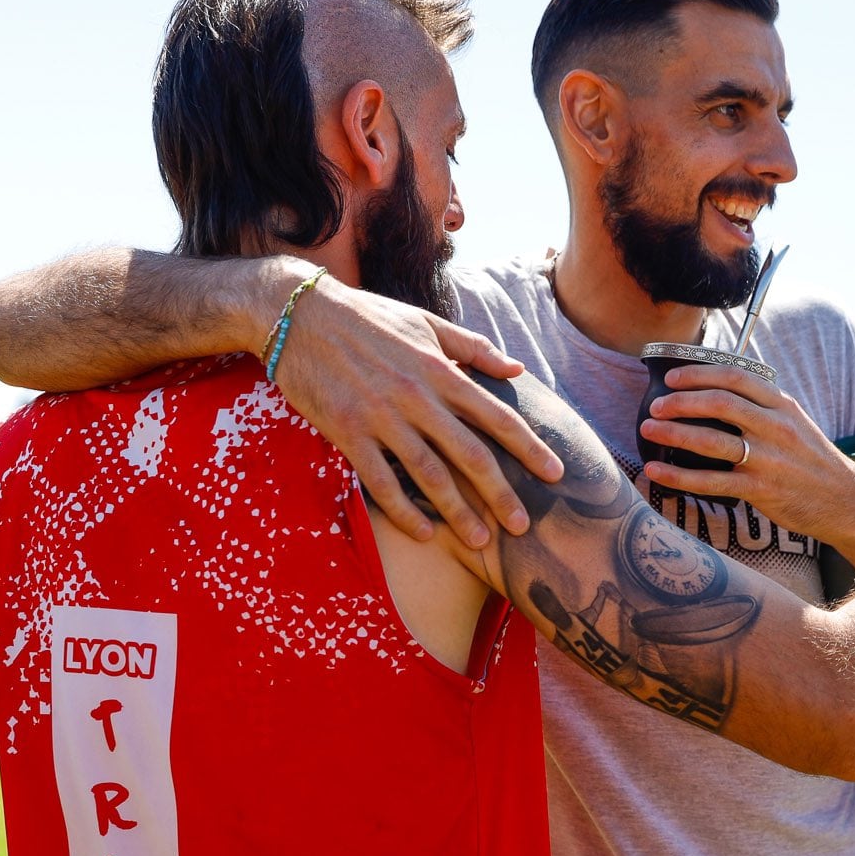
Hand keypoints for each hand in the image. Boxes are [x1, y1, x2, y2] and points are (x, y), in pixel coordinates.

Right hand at [273, 280, 562, 547]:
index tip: (556, 474)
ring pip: (429, 474)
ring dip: (457, 512)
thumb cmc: (368, 317)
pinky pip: (381, 481)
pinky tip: (424, 533)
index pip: (497, 415)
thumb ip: (474, 348)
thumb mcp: (426, 323)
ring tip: (479, 540)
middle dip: (501, 494)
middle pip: (471, 454)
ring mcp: (381, 417)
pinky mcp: (347, 432)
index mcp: (441, 370)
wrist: (298, 315)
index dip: (530, 447)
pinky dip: (404, 510)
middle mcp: (417, 397)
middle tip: (522, 527)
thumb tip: (517, 369)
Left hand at [637, 363, 854, 544]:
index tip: (673, 377)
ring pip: (711, 441)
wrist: (844, 501)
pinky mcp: (760, 490)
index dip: (699, 374)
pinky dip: (678, 476)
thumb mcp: (795, 423)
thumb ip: (762, 407)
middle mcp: (775, 427)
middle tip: (655, 405)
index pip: (736, 377)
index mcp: (782, 406)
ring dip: (673, 434)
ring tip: (648, 430)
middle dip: (680, 401)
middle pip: (719, 403)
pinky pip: (710, 481)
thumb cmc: (813, 461)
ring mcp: (768, 459)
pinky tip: (656, 471)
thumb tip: (720, 392)